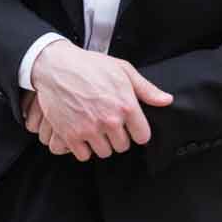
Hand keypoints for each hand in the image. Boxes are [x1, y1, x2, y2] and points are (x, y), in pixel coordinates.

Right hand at [27, 40, 172, 160]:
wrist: (56, 66)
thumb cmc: (89, 66)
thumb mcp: (123, 70)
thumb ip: (146, 89)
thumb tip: (166, 100)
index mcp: (126, 105)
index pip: (142, 136)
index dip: (137, 131)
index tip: (129, 126)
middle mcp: (110, 120)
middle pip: (122, 146)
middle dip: (118, 137)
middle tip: (108, 125)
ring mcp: (89, 129)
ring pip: (104, 152)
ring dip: (101, 143)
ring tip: (95, 129)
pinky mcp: (70, 135)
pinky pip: (83, 155)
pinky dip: (83, 148)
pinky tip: (82, 134)